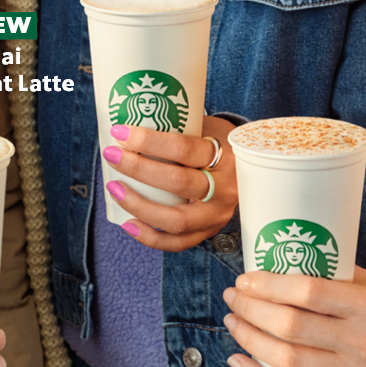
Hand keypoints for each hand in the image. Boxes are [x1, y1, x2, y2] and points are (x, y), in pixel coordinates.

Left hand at [102, 115, 237, 251]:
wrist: (253, 169)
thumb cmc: (220, 143)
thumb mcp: (208, 128)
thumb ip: (178, 128)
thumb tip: (132, 124)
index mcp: (225, 155)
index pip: (183, 148)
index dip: (148, 141)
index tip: (120, 132)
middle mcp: (225, 188)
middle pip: (177, 182)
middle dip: (138, 169)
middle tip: (112, 155)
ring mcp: (217, 215)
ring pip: (176, 220)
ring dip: (139, 206)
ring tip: (115, 189)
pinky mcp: (209, 232)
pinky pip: (178, 243)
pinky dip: (150, 237)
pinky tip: (128, 224)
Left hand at [220, 266, 365, 366]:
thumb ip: (336, 274)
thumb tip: (286, 260)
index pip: (310, 294)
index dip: (271, 285)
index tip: (247, 278)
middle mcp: (358, 343)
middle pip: (291, 327)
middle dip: (252, 310)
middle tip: (233, 296)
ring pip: (285, 362)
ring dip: (250, 340)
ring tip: (233, 321)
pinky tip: (239, 361)